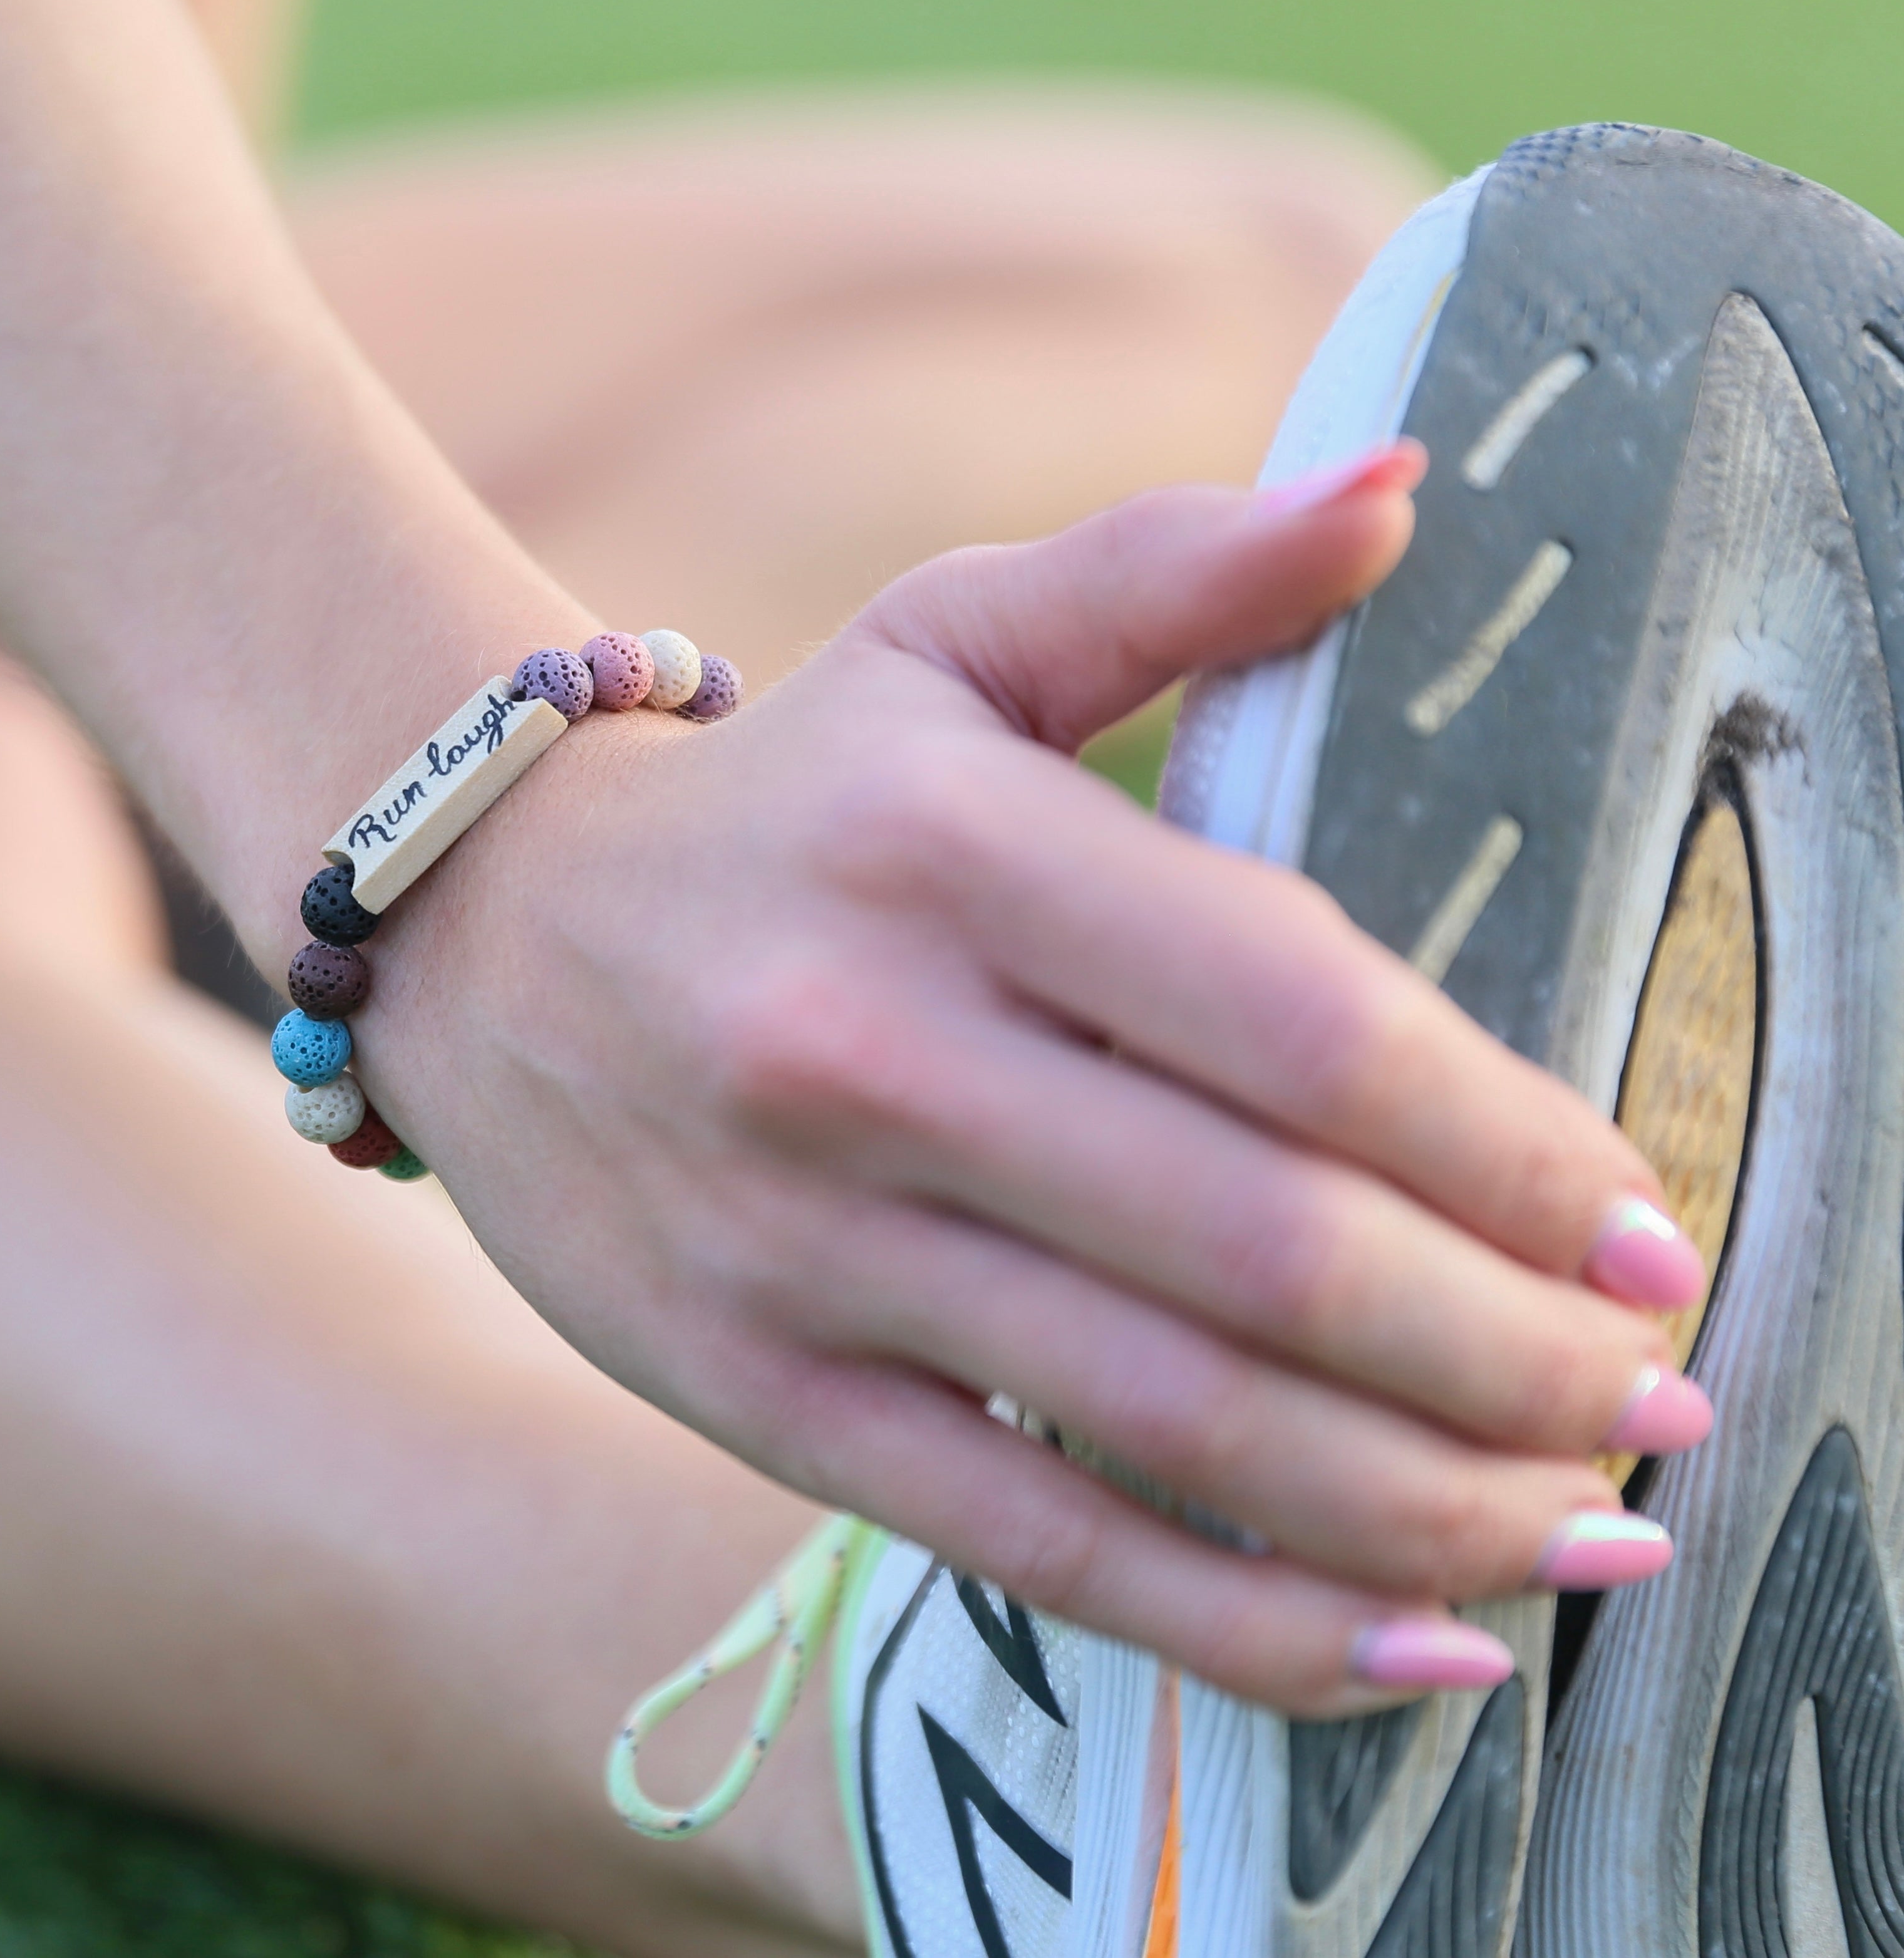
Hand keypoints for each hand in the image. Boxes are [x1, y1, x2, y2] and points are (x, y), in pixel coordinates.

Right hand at [367, 449, 1696, 1712]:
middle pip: (1266, 1247)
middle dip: (1511, 1353)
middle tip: (1655, 1399)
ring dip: (1429, 1505)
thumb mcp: (946, 640)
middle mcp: (870, 1051)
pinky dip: (1243, 1624)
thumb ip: (1175, 568)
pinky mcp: (762, 1394)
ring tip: (1591, 1536)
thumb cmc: (781, 798)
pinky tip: (1412, 1651)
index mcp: (948, 846)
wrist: (483, 940)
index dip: (1503, 1140)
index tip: (1638, 1225)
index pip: (1294, 1013)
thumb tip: (1401, 487)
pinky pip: (1037, 1546)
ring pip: (1177, 1422)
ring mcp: (807, 1245)